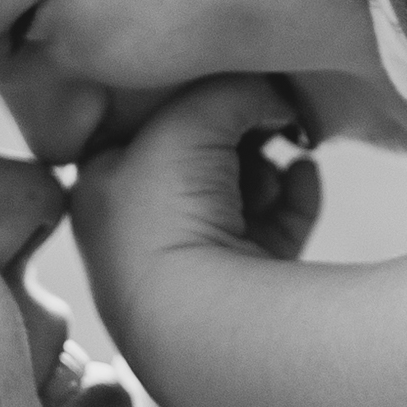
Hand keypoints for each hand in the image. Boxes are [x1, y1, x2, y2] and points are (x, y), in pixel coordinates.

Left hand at [69, 75, 317, 383]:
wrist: (197, 324)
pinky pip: (277, 225)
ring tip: (278, 157)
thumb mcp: (184, 121)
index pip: (142, 123)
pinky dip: (295, 196)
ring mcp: (195, 262)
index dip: (186, 97)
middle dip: (233, 134)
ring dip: (263, 167)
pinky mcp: (248, 287)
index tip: (225, 82)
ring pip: (238, 191)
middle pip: (196, 156)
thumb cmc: (167, 217)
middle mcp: (140, 229)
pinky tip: (306, 172)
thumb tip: (273, 96)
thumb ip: (227, 89)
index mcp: (100, 188)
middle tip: (262, 115)